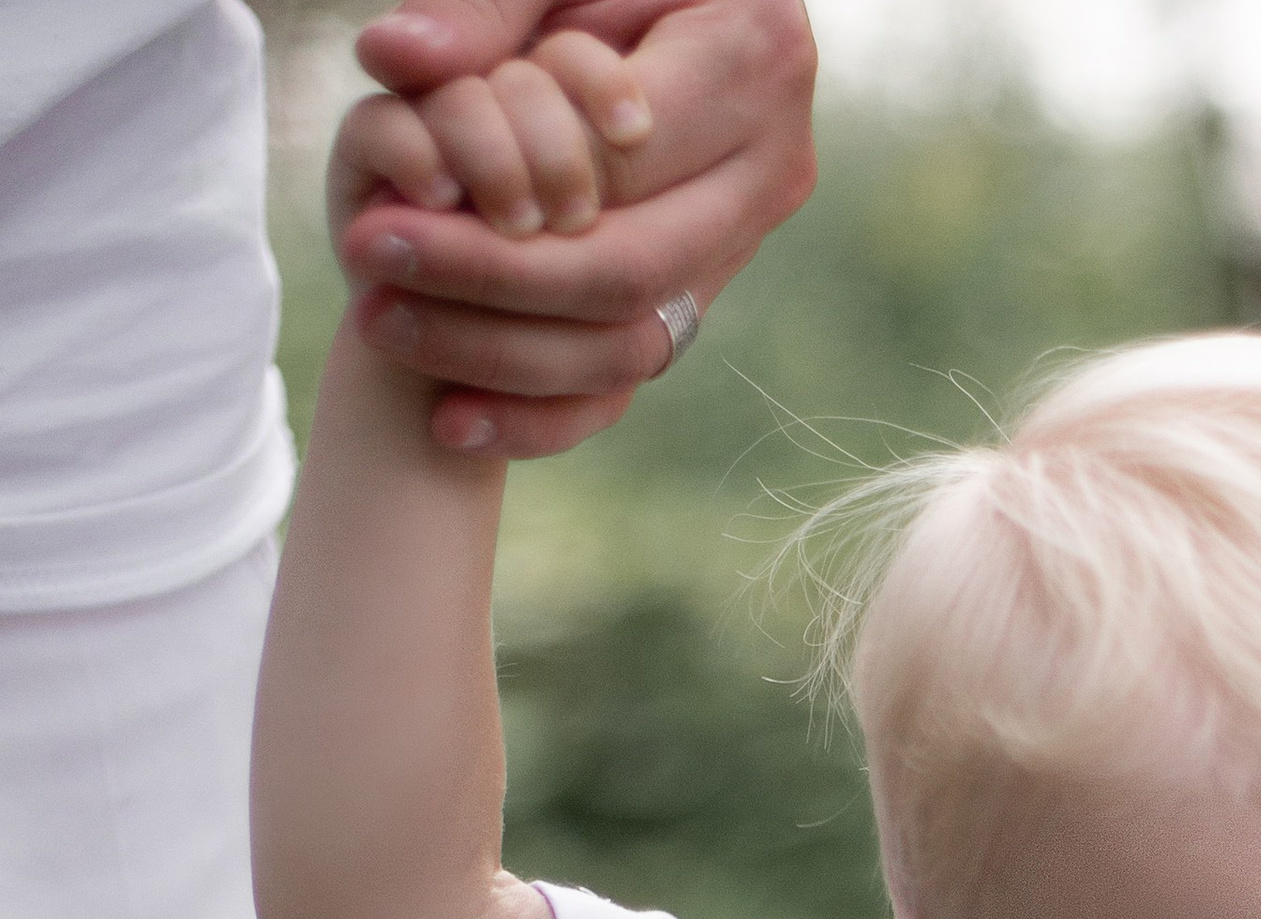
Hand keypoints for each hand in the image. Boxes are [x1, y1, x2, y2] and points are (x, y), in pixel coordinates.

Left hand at [335, 0, 817, 460]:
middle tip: (369, 274)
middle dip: (490, 288)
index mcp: (755, 56)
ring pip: (632, 342)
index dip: (498, 207)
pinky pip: (636, 380)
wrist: (690, 0)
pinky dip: (544, 414)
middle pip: (629, 271)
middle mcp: (774, 165)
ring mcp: (749, 238)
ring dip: (500, 356)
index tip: (374, 217)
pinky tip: (452, 418)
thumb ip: (483, 3)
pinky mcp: (712, 287)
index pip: (617, 169)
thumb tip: (396, 61)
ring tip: (383, 326)